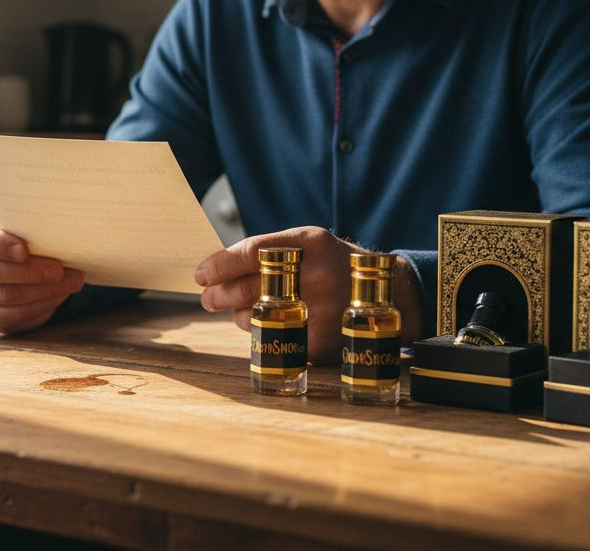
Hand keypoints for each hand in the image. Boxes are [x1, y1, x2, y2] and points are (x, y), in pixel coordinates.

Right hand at [0, 210, 83, 332]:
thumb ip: (29, 224)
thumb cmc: (19, 233)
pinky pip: (11, 317)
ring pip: (3, 297)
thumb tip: (60, 235)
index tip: (24, 251)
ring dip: (41, 292)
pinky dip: (39, 308)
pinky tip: (57, 297)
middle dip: (29, 272)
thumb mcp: (19, 221)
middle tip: (59, 270)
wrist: (9, 256)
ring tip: (69, 284)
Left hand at [194, 226, 422, 362]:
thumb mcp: (307, 244)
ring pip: (257, 318)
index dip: (220, 265)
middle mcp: (317, 278)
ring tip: (252, 307)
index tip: (200, 274)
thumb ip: (267, 252)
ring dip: (242, 314)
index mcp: (309, 245)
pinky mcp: (320, 344)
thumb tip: (214, 270)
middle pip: (249, 289)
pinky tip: (275, 322)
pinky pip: (275, 341)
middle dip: (219, 295)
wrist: (388, 294)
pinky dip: (266, 333)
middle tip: (208, 298)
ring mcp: (321, 313)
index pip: (252, 252)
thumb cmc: (331, 264)